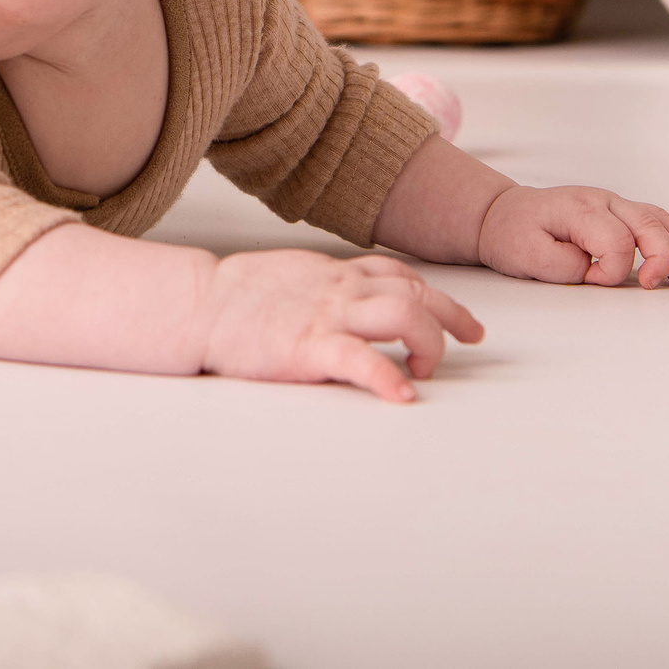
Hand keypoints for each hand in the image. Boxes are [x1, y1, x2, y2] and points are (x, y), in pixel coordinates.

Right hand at [193, 250, 482, 403]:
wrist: (200, 305)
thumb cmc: (240, 298)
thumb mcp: (295, 276)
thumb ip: (329, 285)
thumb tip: (355, 300)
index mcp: (337, 274)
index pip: (402, 276)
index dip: (439, 297)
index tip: (462, 320)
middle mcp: (342, 289)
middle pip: (416, 293)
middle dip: (452, 317)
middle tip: (468, 340)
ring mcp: (329, 315)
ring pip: (404, 316)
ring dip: (428, 342)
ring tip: (425, 369)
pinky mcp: (310, 346)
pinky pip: (362, 359)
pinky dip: (389, 377)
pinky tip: (402, 395)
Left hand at [477, 185, 668, 288]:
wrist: (504, 215)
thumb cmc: (514, 234)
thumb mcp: (525, 255)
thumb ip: (561, 265)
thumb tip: (593, 269)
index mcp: (578, 209)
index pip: (615, 241)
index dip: (610, 271)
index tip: (589, 281)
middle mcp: (602, 201)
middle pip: (648, 223)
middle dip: (660, 257)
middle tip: (651, 285)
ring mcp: (613, 204)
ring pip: (659, 219)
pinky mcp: (619, 213)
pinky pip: (656, 222)